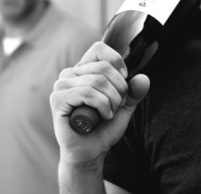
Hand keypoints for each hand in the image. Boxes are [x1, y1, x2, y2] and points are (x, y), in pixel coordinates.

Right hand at [50, 41, 149, 166]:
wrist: (91, 151)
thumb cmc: (105, 126)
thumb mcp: (125, 104)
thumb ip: (135, 90)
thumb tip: (143, 78)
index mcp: (84, 69)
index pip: (100, 48)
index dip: (117, 64)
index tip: (122, 84)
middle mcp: (71, 73)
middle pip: (104, 67)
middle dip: (119, 88)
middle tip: (117, 105)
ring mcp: (62, 85)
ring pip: (97, 80)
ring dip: (112, 100)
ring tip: (110, 113)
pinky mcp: (57, 99)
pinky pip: (87, 92)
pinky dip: (102, 105)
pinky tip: (103, 116)